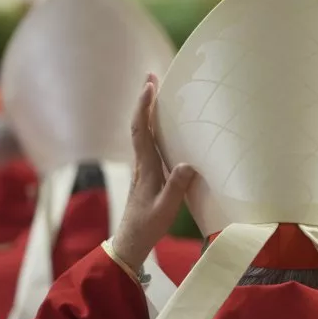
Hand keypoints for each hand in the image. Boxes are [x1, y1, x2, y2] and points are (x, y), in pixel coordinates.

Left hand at [112, 74, 195, 270]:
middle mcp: (141, 164)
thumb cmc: (148, 226)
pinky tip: (163, 127)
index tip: (150, 86)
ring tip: (158, 93)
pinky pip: (149, 143)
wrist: (130, 241)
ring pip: (143, 133)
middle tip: (152, 76)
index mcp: (145, 168)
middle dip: (145, 100)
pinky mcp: (147, 174)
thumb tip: (187, 164)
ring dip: (148, 111)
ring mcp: (143, 168)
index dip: (144, 107)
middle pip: (140, 125)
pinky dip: (153, 127)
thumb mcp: (165, 209)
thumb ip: (176, 188)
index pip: (141, 130)